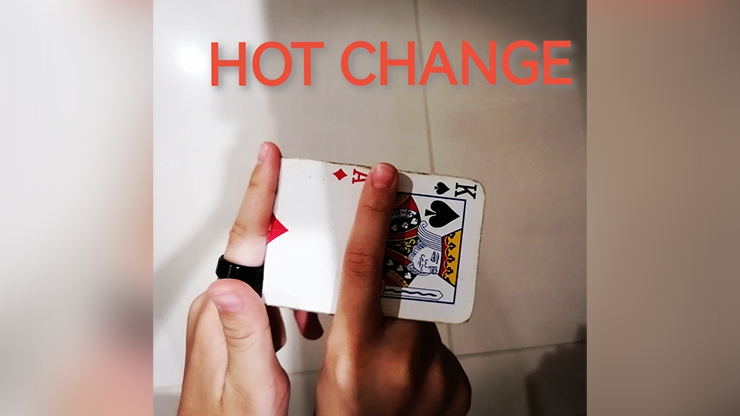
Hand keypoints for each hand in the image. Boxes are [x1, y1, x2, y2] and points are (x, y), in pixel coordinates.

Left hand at [178, 142, 321, 415]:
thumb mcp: (250, 386)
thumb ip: (245, 335)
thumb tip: (232, 283)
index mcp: (222, 313)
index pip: (245, 241)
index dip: (261, 194)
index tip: (269, 159)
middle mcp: (218, 306)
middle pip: (257, 247)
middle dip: (286, 227)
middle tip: (310, 199)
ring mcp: (223, 313)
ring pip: (265, 272)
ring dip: (293, 279)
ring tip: (312, 303)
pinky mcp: (231, 323)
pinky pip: (264, 294)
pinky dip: (287, 302)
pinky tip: (299, 323)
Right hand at [316, 163, 470, 415]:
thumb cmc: (347, 412)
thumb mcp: (332, 360)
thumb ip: (350, 318)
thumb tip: (366, 283)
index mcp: (355, 348)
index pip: (363, 266)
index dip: (372, 214)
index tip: (384, 176)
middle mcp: (398, 357)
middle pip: (404, 292)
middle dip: (397, 292)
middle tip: (387, 316)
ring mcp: (434, 372)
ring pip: (425, 323)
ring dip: (410, 332)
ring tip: (393, 365)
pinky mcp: (458, 383)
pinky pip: (443, 350)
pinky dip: (427, 356)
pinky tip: (411, 379)